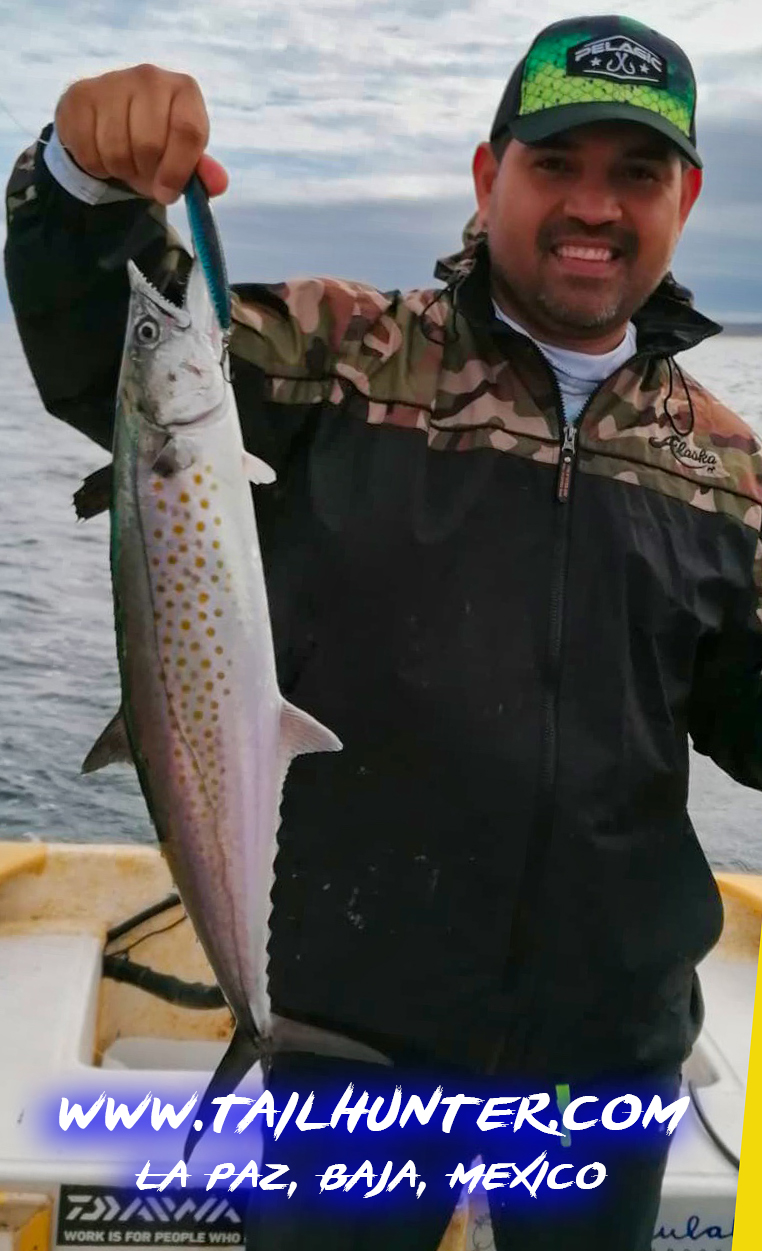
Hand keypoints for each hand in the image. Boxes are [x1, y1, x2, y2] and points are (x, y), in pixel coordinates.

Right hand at [55, 63, 228, 203]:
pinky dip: (96, 166)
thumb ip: (201, 173)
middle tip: (144, 170)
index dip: (177, 171)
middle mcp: (150, 77)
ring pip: (116, 150)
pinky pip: (88, 151)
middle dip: (146, 171)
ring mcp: (112, 81)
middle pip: (150, 144)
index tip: (167, 192)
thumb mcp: (183, 160)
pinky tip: (101, 152)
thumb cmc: (156, 145)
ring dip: (120, 170)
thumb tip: (218, 184)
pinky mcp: (80, 96)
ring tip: (125, 161)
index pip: (188, 132)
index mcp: (184, 90)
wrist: (108, 125)